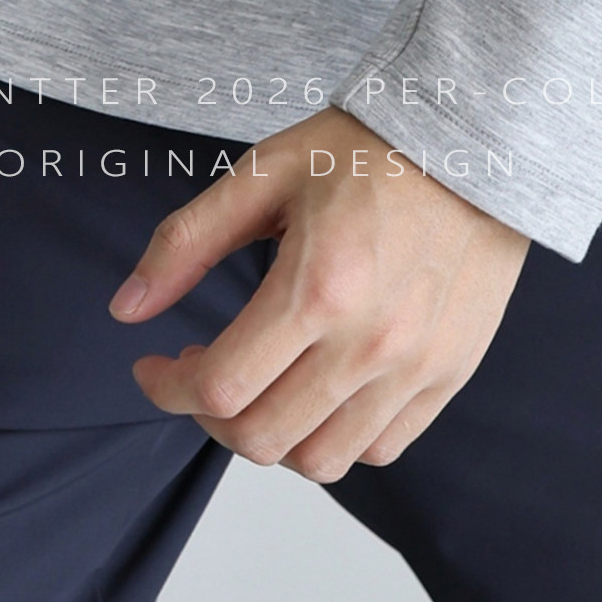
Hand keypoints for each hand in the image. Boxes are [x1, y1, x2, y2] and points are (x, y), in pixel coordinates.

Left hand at [110, 106, 528, 482]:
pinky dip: (336, 437)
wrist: (475, 141)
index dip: (165, 388)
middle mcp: (370, 343)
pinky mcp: (449, 375)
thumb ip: (186, 244)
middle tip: (202, 371)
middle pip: (262, 439)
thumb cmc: (369, 149)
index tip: (153, 366)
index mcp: (317, 288)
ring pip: (321, 460)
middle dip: (207, 417)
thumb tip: (126, 309)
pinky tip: (317, 388)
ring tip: (261, 386)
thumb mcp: (263, 175)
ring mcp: (415, 367)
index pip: (218, 388)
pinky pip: (380, 448)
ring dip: (272, 436)